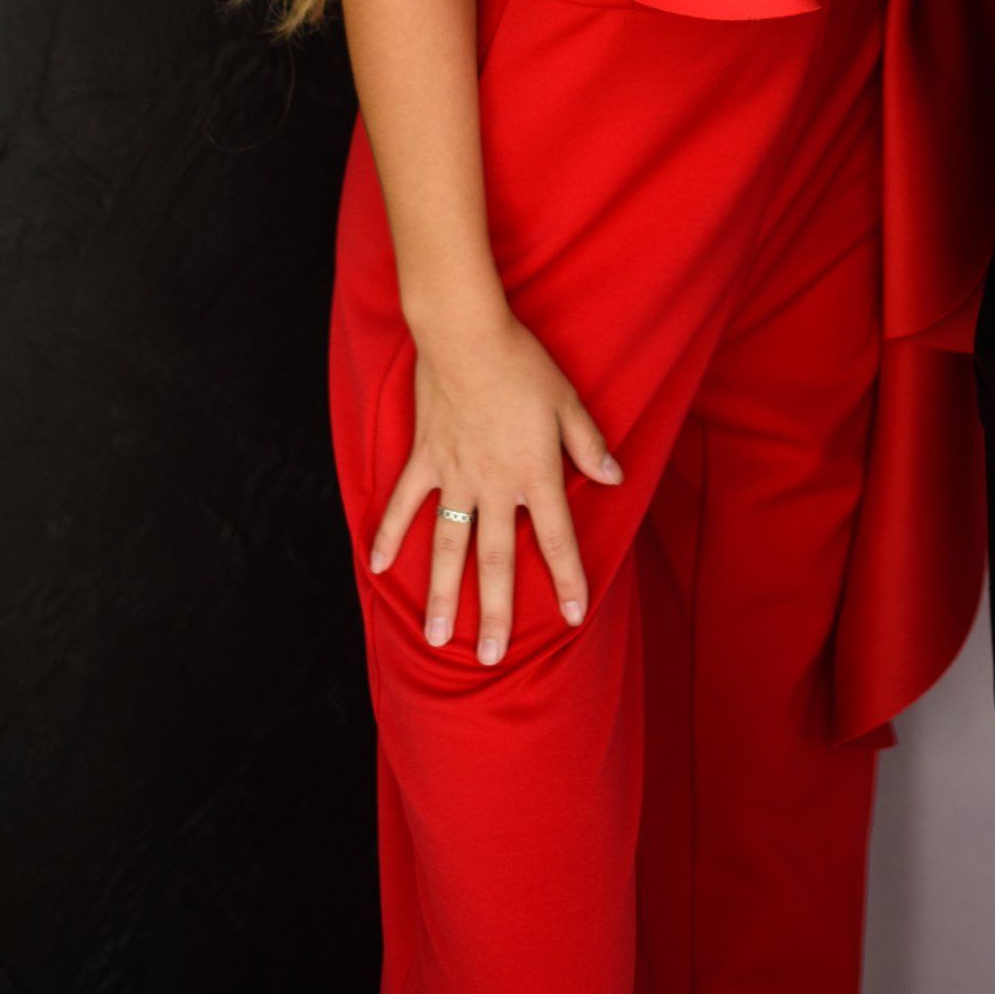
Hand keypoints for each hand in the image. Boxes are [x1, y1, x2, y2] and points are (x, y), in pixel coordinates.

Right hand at [366, 306, 620, 664]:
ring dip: (443, 594)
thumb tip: (614, 479)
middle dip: (497, 612)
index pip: (556, 538)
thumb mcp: (569, 402)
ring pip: (449, 547)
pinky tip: (380, 568)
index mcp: (535, 473)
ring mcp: (455, 476)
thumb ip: (589, 445)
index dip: (567, 579)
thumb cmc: (525, 364)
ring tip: (438, 637)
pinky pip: (404, 504)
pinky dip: (391, 535)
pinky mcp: (425, 459)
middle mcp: (495, 485)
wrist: (468, 336)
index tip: (574, 616)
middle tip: (491, 658)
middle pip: (496, 560)